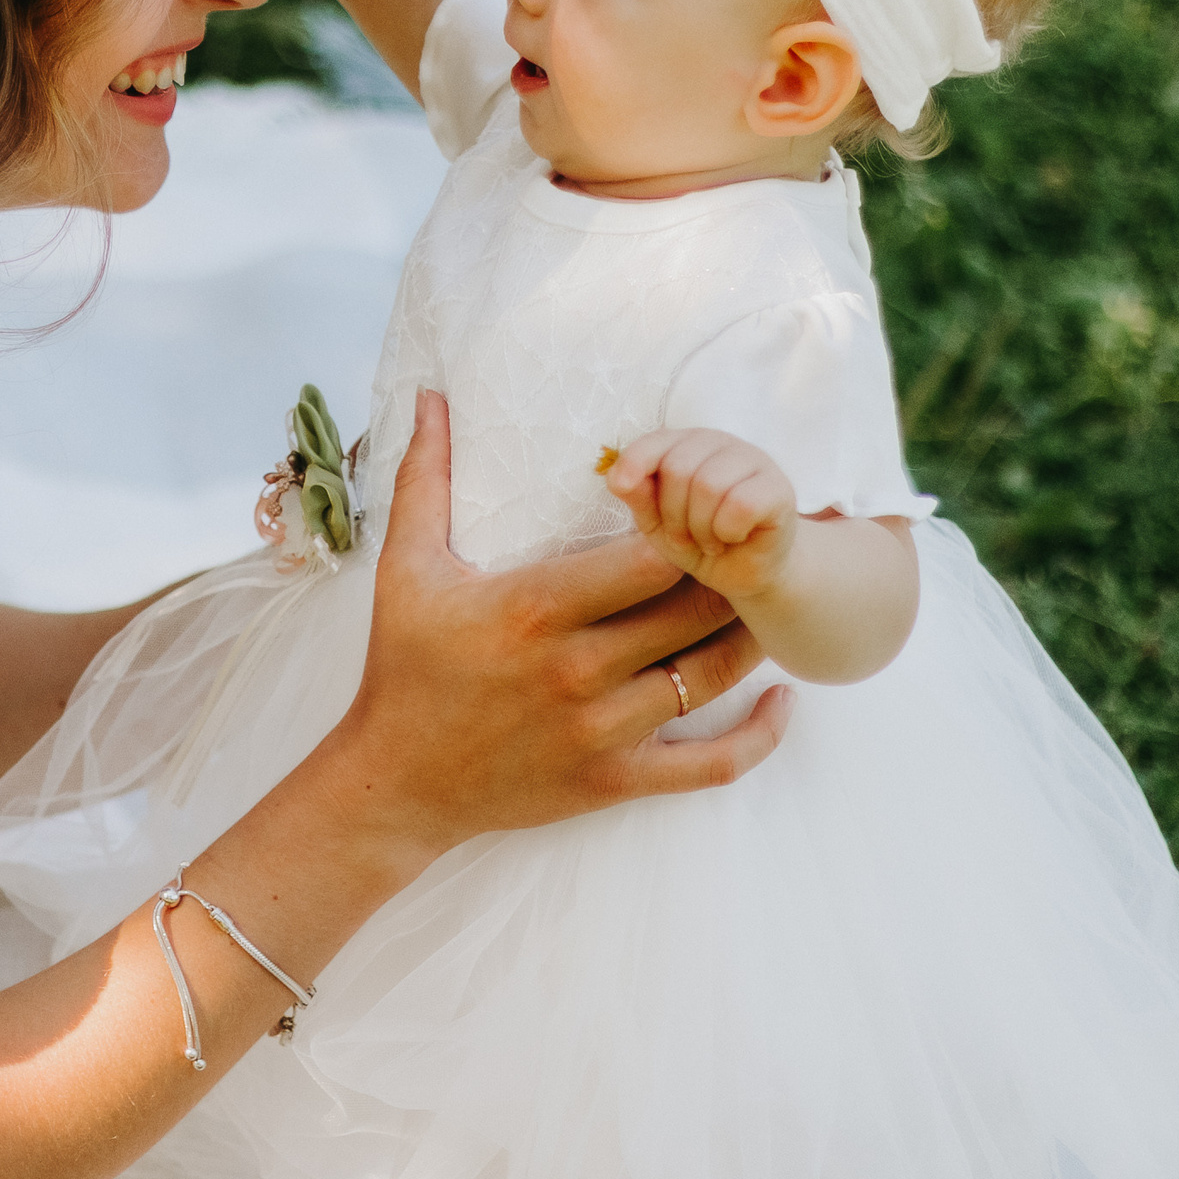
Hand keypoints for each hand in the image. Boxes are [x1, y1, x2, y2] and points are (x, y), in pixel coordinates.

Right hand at [312, 394, 788, 865]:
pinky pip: (712, 765)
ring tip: (766, 604)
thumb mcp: (404, 568)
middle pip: (694, 609)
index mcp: (536, 607)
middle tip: (751, 550)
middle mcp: (578, 668)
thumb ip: (424, 478)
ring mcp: (602, 730)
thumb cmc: (404, 667)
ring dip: (750, 638)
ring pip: (713, 676)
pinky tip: (782, 703)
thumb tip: (430, 397)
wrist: (396, 781)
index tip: (699, 511)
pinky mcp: (615, 780)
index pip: (651, 557)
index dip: (690, 529)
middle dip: (731, 575)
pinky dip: (761, 738)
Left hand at [604, 428, 796, 600]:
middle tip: (687, 536)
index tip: (623, 488)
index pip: (653, 441)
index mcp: (686, 444)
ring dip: (701, 528)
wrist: (746, 572)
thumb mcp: (656, 522)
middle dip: (673, 514)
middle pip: (679, 467)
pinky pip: (740, 505)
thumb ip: (639, 497)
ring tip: (710, 541)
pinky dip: (728, 531)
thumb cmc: (699, 540)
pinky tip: (733, 538)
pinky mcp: (779, 487)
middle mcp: (720, 443)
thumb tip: (618, 478)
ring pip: (709, 485)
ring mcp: (754, 460)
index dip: (633, 464)